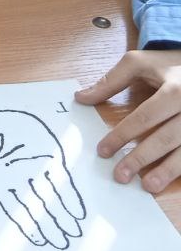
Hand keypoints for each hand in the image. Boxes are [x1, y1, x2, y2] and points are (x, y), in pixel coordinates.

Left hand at [77, 48, 180, 192]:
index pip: (145, 117)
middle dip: (142, 158)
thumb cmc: (169, 66)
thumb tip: (81, 98)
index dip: (123, 135)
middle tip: (120, 176)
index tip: (103, 151)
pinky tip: (172, 180)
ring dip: (167, 171)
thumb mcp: (140, 64)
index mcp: (174, 90)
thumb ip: (111, 81)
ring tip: (148, 186)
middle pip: (166, 138)